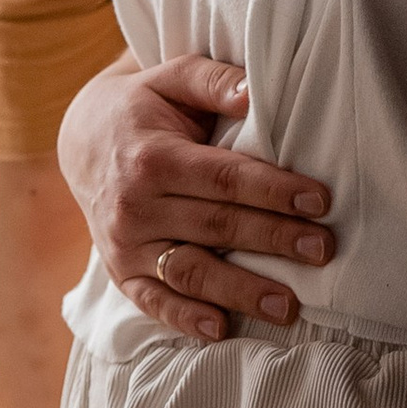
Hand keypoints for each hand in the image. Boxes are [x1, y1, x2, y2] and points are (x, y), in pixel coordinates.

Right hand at [58, 54, 334, 344]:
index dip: (272, 190)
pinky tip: (222, 330)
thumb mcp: (171, 77)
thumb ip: (212, 81)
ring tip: (288, 306)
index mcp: (153, 157)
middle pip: (216, 226)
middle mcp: (135, 206)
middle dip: (274, 240)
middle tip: (323, 250)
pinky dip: (185, 320)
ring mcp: (126, 245)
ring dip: (240, 292)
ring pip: (190, 273)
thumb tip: (252, 92)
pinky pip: (153, 302)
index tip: (318, 200)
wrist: (83, 141)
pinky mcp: (122, 273)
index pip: (223, 178)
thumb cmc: (144, 108)